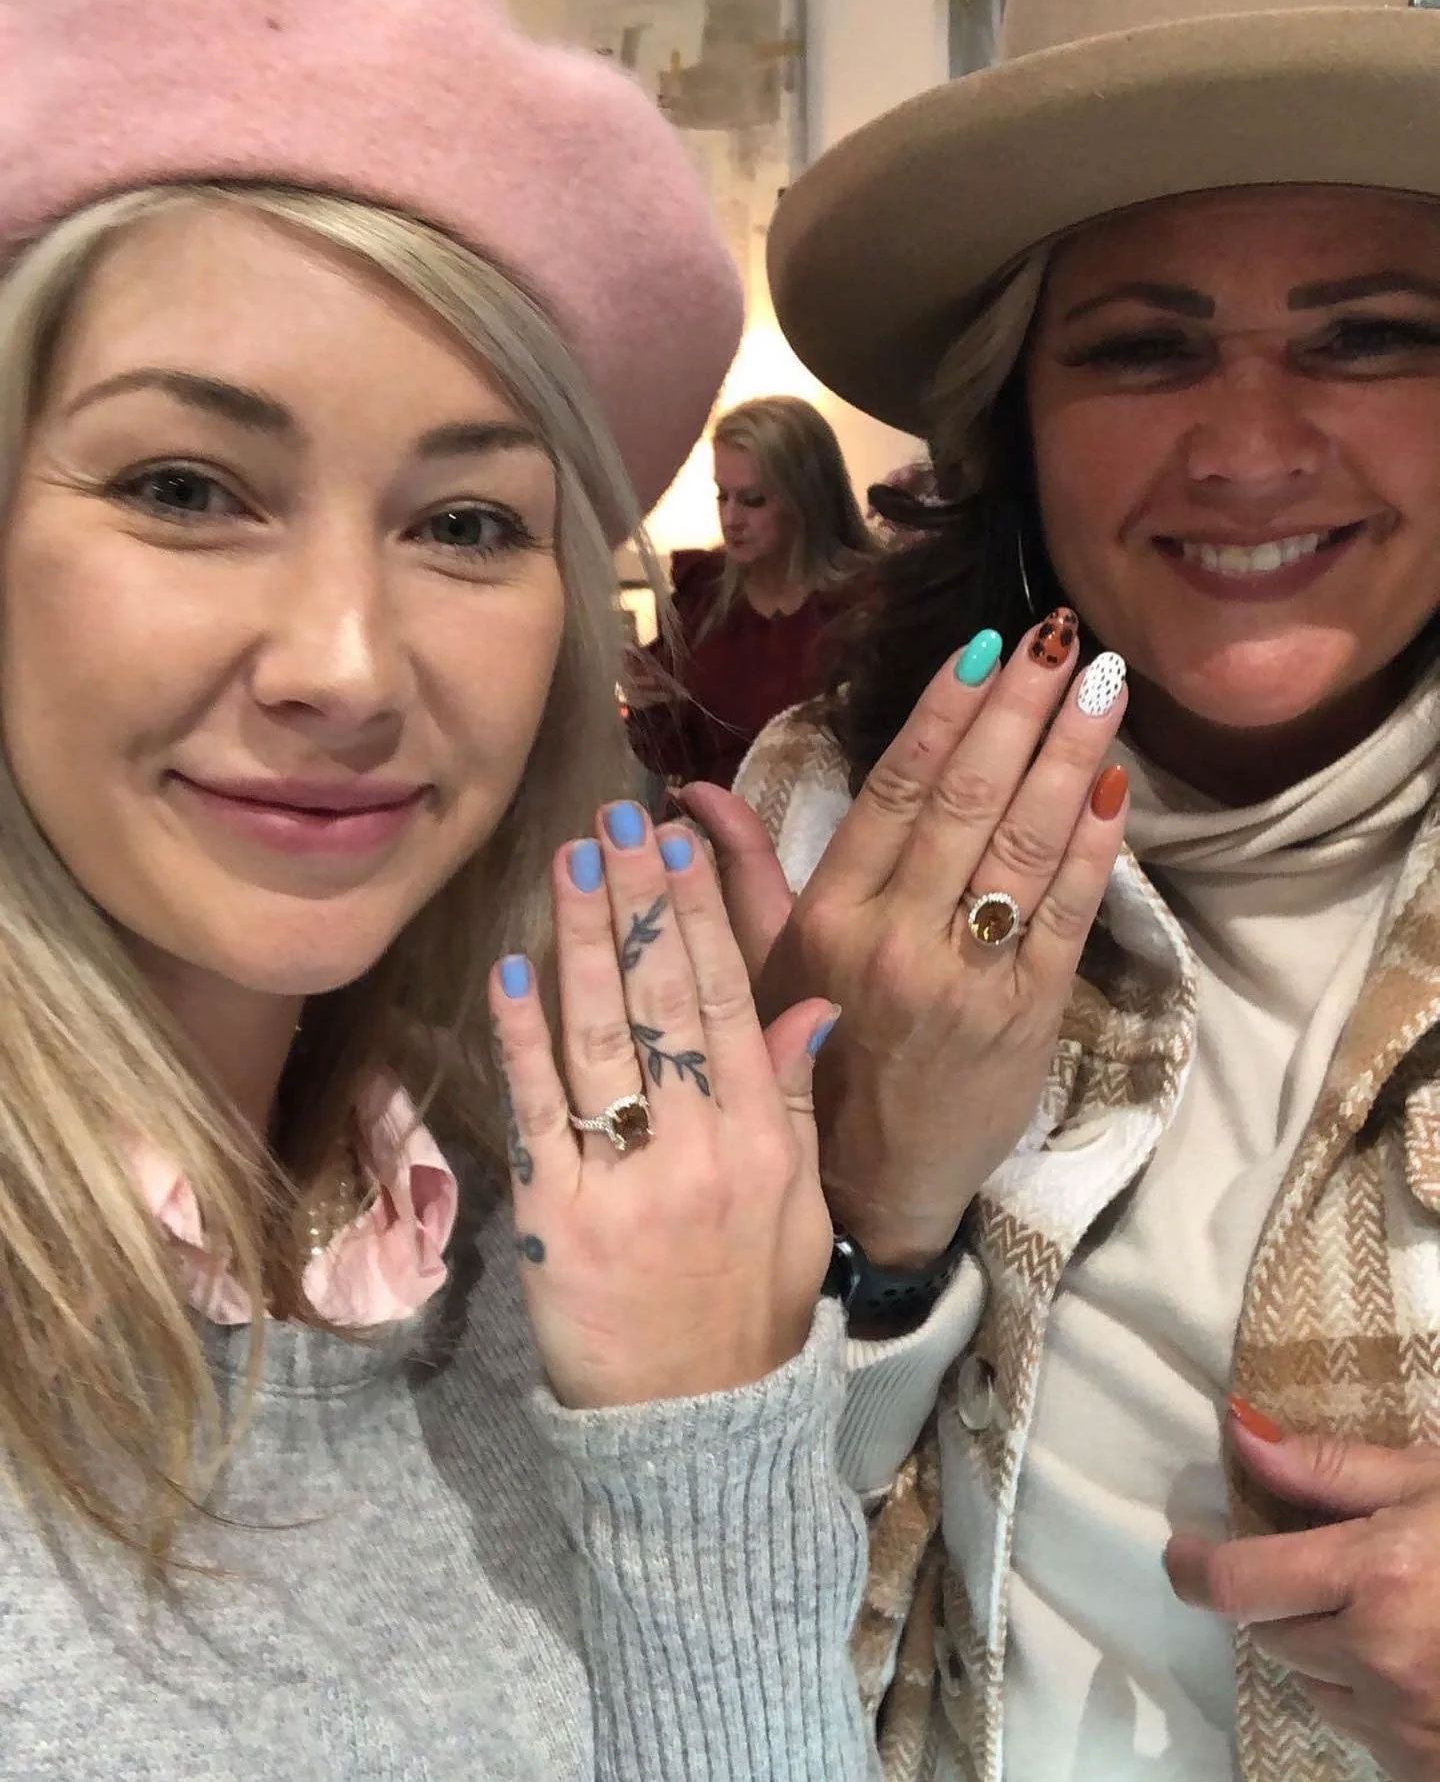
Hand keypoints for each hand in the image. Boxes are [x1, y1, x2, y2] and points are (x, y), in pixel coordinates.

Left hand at [489, 800, 837, 1410]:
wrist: (695, 1423)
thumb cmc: (752, 1303)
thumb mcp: (800, 1203)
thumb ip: (797, 1099)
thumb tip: (811, 1004)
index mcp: (764, 1138)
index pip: (732, 1000)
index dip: (702, 915)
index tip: (679, 843)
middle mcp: (700, 1147)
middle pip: (665, 1000)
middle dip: (637, 901)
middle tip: (613, 820)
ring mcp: (626, 1181)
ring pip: (603, 1037)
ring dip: (582, 941)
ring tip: (568, 862)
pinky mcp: (557, 1219)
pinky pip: (539, 1110)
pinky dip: (522, 1036)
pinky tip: (512, 968)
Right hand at [686, 617, 1129, 1267]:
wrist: (872, 1188)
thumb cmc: (811, 1065)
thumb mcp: (760, 971)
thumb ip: (741, 875)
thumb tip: (691, 796)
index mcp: (831, 919)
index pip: (893, 793)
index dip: (941, 715)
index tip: (980, 647)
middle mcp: (897, 938)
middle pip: (967, 802)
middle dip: (1017, 710)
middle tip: (1058, 635)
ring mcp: (968, 977)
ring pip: (1025, 844)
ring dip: (1071, 754)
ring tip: (1103, 682)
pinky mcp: (1029, 1014)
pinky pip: (1069, 913)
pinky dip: (1096, 844)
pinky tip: (1116, 781)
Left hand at [1166, 1400, 1439, 1779]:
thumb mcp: (1436, 1481)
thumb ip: (1334, 1469)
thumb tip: (1242, 1435)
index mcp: (1377, 1578)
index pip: (1237, 1586)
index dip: (1195, 1569)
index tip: (1183, 1552)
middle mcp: (1382, 1658)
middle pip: (1271, 1635)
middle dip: (1284, 1599)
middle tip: (1333, 1567)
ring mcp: (1410, 1725)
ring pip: (1317, 1687)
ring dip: (1330, 1653)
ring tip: (1393, 1615)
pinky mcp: (1430, 1767)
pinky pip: (1368, 1733)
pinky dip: (1375, 1700)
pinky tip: (1425, 1663)